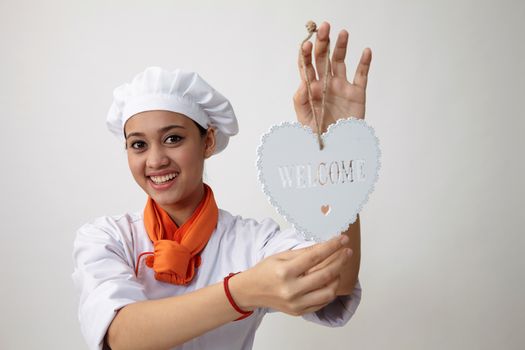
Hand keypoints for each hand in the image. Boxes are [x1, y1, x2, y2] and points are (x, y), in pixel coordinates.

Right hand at [230, 236, 350, 315]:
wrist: (250, 291)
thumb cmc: (265, 271)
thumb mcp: (281, 256)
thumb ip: (304, 253)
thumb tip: (325, 246)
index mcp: (285, 272)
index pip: (315, 257)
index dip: (332, 247)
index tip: (343, 239)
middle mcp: (291, 289)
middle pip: (325, 275)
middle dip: (340, 261)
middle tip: (347, 252)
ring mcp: (296, 303)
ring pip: (328, 292)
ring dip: (337, 278)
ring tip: (338, 268)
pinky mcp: (299, 312)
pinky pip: (322, 302)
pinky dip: (329, 291)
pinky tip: (330, 281)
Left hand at [294, 21, 371, 132]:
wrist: (335, 151)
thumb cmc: (316, 137)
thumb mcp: (304, 120)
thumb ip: (301, 101)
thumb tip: (302, 83)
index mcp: (310, 89)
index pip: (306, 66)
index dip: (305, 54)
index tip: (305, 43)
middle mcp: (325, 84)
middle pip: (323, 59)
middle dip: (322, 43)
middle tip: (324, 28)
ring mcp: (341, 88)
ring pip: (340, 62)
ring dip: (341, 47)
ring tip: (342, 33)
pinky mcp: (357, 94)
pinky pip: (362, 76)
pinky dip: (365, 63)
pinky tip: (366, 51)